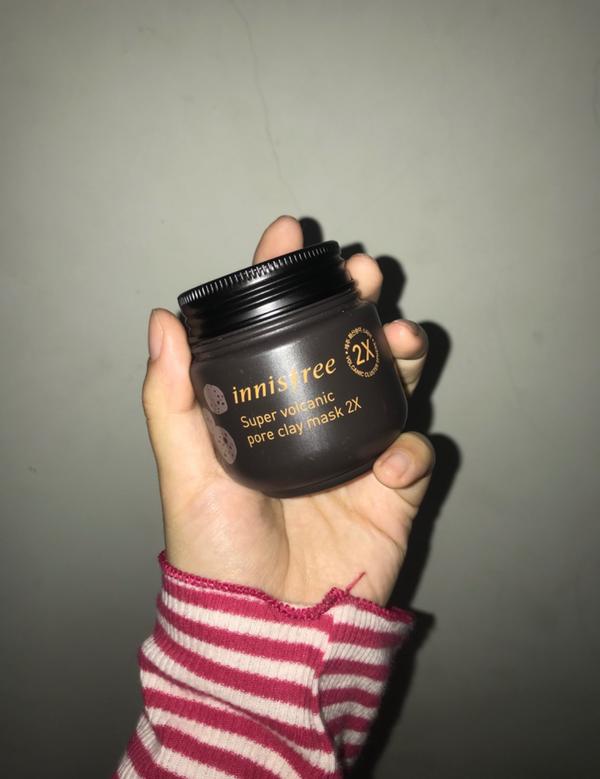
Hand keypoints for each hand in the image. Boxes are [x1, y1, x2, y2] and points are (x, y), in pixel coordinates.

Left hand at [143, 216, 433, 605]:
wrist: (267, 629)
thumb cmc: (218, 554)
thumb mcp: (186, 473)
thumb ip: (172, 400)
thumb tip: (161, 321)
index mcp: (264, 410)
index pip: (274, 332)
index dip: (284, 282)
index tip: (290, 235)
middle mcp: (311, 422)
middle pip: (342, 345)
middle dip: (358, 302)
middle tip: (364, 276)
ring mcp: (354, 455)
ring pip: (389, 385)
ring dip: (400, 356)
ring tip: (400, 341)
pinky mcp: (392, 493)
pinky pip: (413, 456)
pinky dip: (409, 451)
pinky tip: (390, 464)